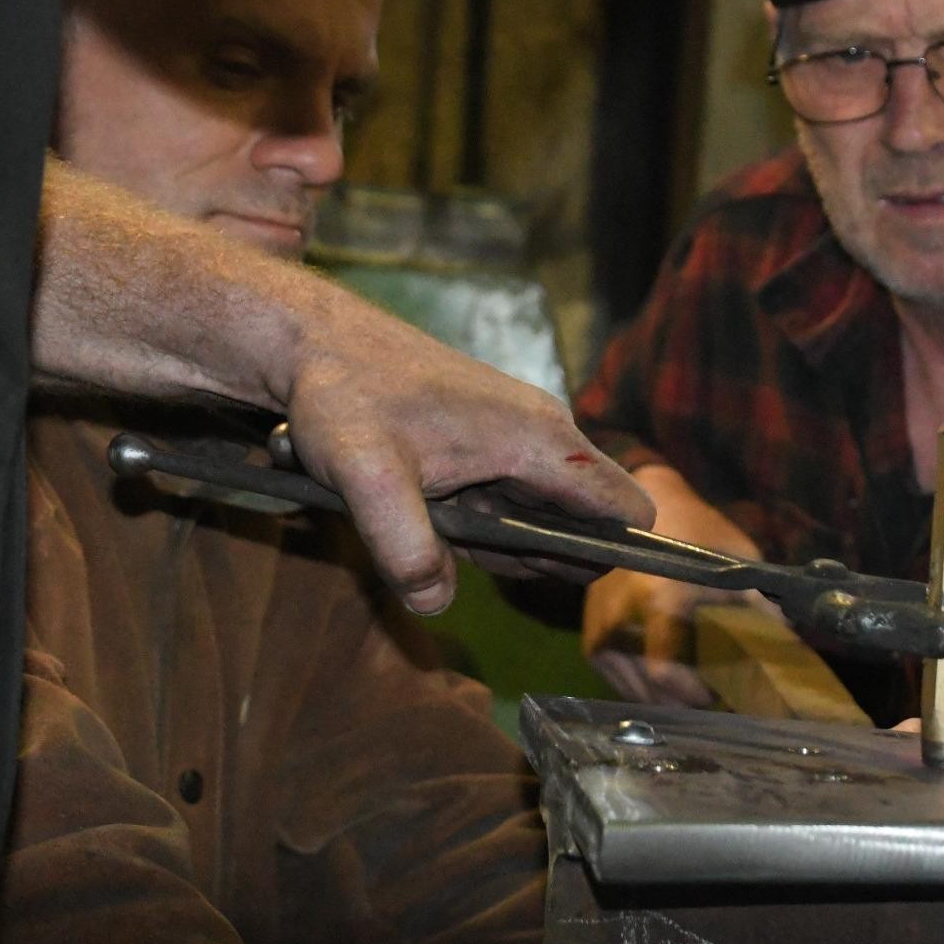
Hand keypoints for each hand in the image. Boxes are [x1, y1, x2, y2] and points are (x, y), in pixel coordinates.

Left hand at [282, 309, 652, 614]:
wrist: (315, 342)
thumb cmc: (345, 395)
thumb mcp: (367, 478)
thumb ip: (405, 548)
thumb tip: (434, 602)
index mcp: (542, 441)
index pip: (628, 513)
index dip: (609, 556)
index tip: (543, 572)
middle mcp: (544, 436)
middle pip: (581, 529)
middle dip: (527, 557)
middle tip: (453, 540)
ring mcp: (518, 437)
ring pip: (539, 519)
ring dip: (492, 540)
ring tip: (428, 513)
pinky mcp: (490, 440)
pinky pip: (506, 501)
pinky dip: (472, 520)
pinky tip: (423, 503)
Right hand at [580, 466, 769, 705]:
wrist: (646, 499)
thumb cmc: (696, 527)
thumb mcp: (737, 559)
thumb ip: (760, 605)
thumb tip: (790, 649)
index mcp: (657, 600)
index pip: (662, 672)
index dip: (690, 695)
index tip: (715, 693)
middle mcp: (619, 616)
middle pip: (645, 689)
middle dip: (680, 703)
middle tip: (709, 698)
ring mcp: (599, 623)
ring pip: (626, 688)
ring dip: (657, 699)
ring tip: (688, 694)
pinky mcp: (590, 627)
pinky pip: (610, 674)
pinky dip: (634, 686)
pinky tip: (660, 684)